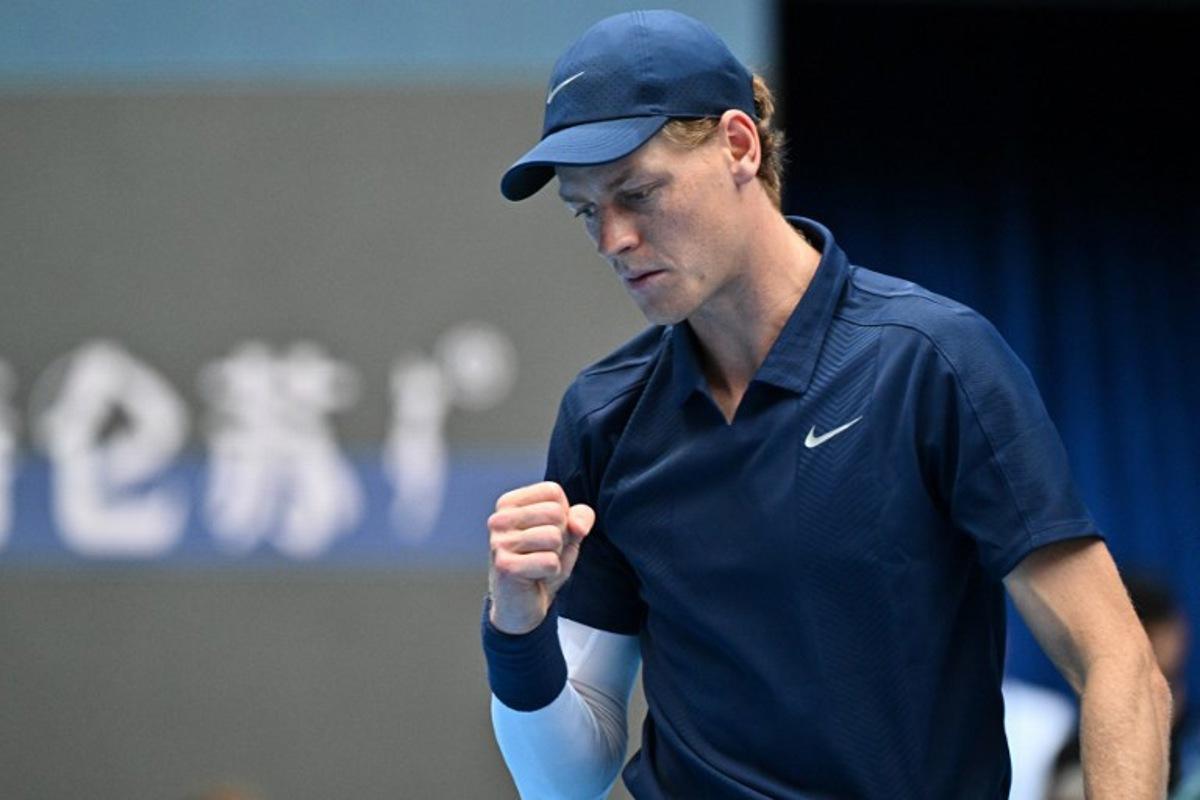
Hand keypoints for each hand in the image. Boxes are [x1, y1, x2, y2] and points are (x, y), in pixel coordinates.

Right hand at [487, 481, 595, 633]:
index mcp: (509, 503)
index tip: (546, 532)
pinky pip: (550, 562)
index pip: (553, 492)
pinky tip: (534, 577)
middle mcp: (499, 519)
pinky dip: (551, 573)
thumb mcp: (567, 535)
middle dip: (561, 537)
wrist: (522, 605)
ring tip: (538, 564)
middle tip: (543, 552)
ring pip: (554, 537)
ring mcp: (499, 542)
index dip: (563, 515)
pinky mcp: (504, 566)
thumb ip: (579, 518)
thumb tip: (579, 524)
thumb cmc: (542, 562)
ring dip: (555, 556)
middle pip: (555, 513)